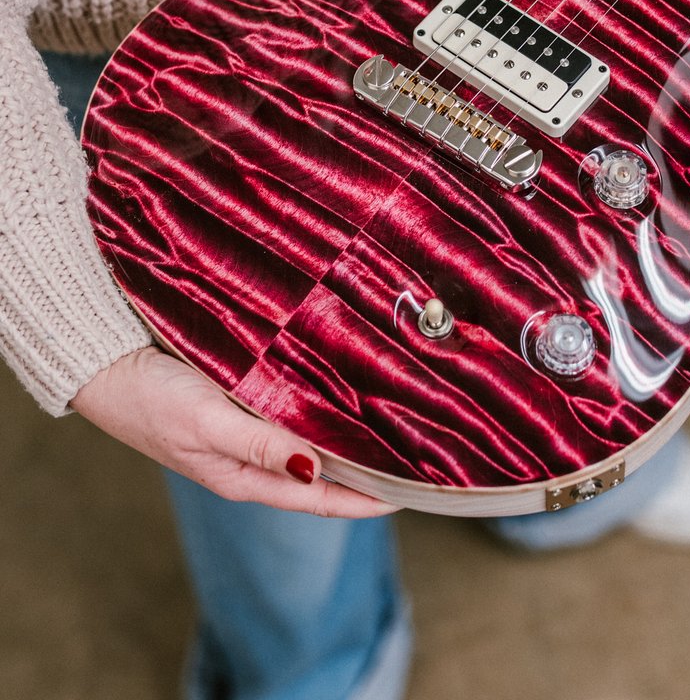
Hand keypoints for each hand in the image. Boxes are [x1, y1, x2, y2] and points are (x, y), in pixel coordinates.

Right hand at [71, 345, 396, 516]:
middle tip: (412, 457)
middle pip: (319, 473)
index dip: (363, 500)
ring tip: (389, 426)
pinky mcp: (236, 399)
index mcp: (244, 476)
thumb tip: (314, 470)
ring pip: (306, 439)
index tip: (409, 495)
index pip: (318, 498)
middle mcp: (251, 457)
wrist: (104, 364)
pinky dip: (316, 406)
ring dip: (343, 437)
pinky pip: (287, 409)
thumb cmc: (149, 400)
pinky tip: (339, 390)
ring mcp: (244, 429)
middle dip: (363, 470)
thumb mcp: (206, 423)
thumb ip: (258, 444)